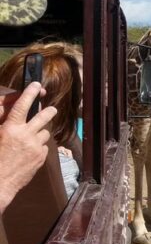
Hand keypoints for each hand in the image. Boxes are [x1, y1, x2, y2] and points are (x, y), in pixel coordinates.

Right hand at [0, 82, 57, 213]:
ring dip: (40, 132)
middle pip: (44, 116)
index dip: (30, 93)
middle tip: (52, 108)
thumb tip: (11, 114)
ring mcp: (35, 147)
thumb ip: (5, 124)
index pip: (22, 106)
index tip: (36, 85)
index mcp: (10, 129)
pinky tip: (30, 151)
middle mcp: (26, 135)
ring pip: (45, 133)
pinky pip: (44, 146)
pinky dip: (39, 146)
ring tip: (32, 137)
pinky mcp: (41, 157)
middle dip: (49, 110)